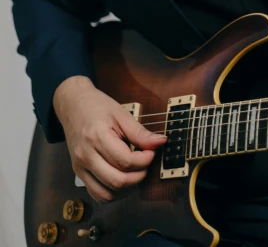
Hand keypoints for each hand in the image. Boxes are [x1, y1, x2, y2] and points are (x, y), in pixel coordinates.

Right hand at [53, 76, 166, 202]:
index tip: (151, 152)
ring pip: (106, 194)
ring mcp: (80, 167)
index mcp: (97, 137)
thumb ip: (140, 132)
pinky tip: (123, 180)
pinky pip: (97, 194)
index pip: (125, 161)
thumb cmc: (97, 107)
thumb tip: (161, 142)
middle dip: (138, 177)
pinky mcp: (79, 174)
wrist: (73, 105)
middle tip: (146, 164)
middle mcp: (85, 156)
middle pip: (116, 181)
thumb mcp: (121, 114)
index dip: (144, 160)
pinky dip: (113, 193)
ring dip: (126, 189)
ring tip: (135, 173)